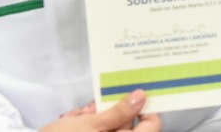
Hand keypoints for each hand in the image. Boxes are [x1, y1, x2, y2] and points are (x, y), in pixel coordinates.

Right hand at [42, 90, 160, 131]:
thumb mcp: (90, 126)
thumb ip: (118, 112)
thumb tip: (141, 97)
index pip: (151, 125)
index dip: (146, 108)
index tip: (134, 93)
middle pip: (127, 122)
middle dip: (108, 111)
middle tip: (92, 108)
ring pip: (108, 123)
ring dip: (92, 116)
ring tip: (74, 119)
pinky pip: (95, 128)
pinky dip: (83, 122)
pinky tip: (69, 122)